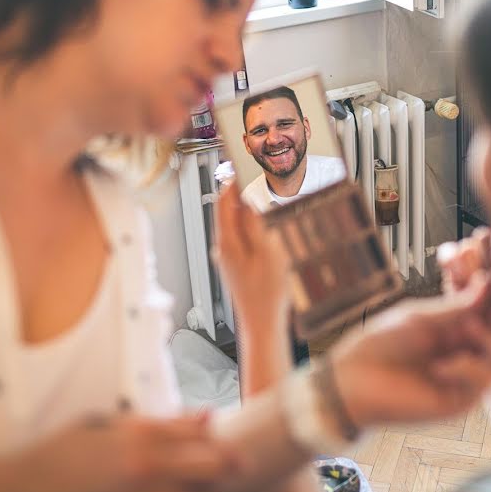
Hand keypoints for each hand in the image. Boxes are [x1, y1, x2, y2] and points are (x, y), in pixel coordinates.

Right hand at [9, 414, 238, 491]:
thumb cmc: (59, 455)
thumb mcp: (104, 425)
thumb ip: (155, 422)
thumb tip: (207, 416)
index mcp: (139, 434)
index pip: (203, 432)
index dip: (217, 440)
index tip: (216, 447)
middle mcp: (146, 466)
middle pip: (215, 465)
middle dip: (226, 469)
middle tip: (225, 475)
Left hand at [214, 185, 290, 336]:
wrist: (262, 326)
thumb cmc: (266, 295)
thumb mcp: (267, 252)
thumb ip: (254, 224)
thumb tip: (247, 199)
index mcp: (227, 242)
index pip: (223, 200)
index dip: (234, 180)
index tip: (245, 166)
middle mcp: (223, 249)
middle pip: (228, 210)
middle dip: (242, 192)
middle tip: (259, 178)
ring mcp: (229, 258)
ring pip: (235, 224)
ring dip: (248, 209)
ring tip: (266, 197)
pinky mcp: (237, 266)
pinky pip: (241, 237)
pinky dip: (251, 225)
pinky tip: (266, 226)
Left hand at [330, 275, 490, 427]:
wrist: (353, 382)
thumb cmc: (379, 345)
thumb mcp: (418, 318)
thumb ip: (454, 307)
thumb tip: (487, 284)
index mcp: (454, 329)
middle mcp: (464, 353)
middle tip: (482, 309)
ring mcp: (465, 379)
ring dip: (490, 342)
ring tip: (467, 331)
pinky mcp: (459, 402)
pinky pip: (484, 383)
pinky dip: (467, 369)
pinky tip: (439, 367)